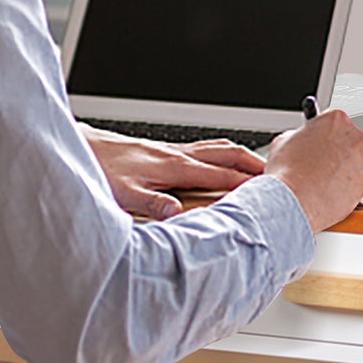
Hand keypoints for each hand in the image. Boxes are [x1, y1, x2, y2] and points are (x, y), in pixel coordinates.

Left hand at [80, 126, 265, 220]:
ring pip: (217, 147)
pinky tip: (221, 161)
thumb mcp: (124, 193)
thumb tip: (176, 214)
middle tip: (277, 174)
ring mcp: (173, 150)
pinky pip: (204, 148)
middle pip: (227, 153)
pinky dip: (222, 153)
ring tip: (258, 167)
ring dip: (240, 155)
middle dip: (253, 163)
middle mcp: (177, 154)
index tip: (268, 190)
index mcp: (173, 166)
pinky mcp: (166, 150)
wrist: (85, 148)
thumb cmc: (103, 169)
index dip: (245, 183)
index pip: (220, 174)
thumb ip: (151, 203)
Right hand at [264, 109, 362, 232]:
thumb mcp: (283, 141)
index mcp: (336, 120)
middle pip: (348, 140)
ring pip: (353, 163)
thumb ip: (297, 136)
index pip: (333, 121)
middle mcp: (355, 138)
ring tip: (320, 179)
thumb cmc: (288, 172)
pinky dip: (343, 187)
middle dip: (336, 149)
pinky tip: (326, 191)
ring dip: (341, 169)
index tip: (318, 140)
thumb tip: (299, 140)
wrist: (295, 201)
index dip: (322, 133)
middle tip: (320, 160)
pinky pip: (354, 183)